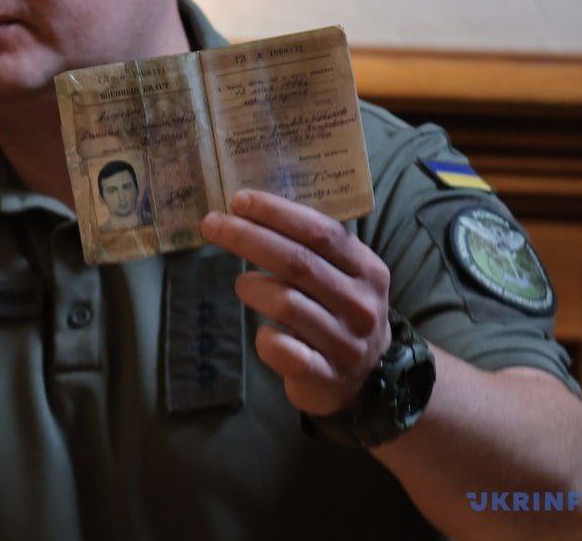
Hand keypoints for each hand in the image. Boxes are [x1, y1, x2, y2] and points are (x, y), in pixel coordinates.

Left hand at [200, 189, 391, 415]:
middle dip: (249, 237)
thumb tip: (252, 209)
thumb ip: (312, 248)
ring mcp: (345, 343)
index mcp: (368, 270)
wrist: (362, 381)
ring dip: (252, 286)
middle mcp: (361, 305)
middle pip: (298, 262)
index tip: (239, 201)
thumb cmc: (337, 314)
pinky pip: (283, 350)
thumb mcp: (342, 277)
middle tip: (213, 225)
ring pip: (287, 302)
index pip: (322, 232)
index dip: (277, 213)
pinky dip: (265, 337)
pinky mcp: (325, 375)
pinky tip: (262, 331)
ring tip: (242, 283)